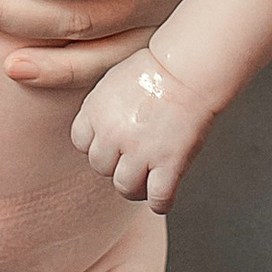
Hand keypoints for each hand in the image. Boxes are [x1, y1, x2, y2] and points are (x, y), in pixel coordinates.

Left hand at [71, 50, 217, 211]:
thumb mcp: (114, 81)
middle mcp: (113, 133)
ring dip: (136, 187)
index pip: (81, 142)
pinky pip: (157, 198)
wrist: (190, 69)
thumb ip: (102, 109)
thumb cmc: (158, 70)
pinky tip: (163, 198)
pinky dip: (160, 202)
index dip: (99, 143)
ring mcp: (140, 150)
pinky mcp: (168, 162)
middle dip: (116, 163)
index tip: (111, 143)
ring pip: (125, 187)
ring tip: (147, 179)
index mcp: (96, 109)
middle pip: (101, 167)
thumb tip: (99, 132)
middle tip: (133, 157)